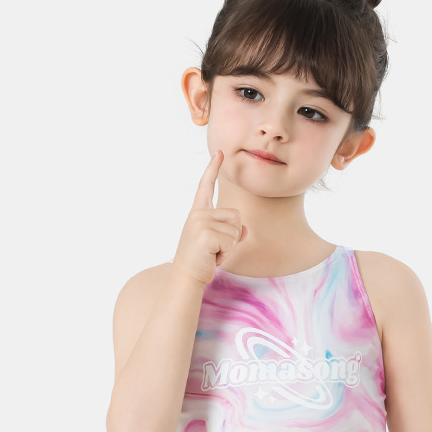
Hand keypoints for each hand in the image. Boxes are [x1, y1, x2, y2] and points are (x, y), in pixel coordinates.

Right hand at [171, 150, 246, 286]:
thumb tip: (244, 230)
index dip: (212, 169)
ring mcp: (200, 223)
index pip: (206, 186)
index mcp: (198, 213)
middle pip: (236, 217)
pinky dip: (226, 253)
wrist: (186, 278)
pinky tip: (212, 258)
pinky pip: (232, 241)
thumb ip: (231, 233)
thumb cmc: (202, 261)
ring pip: (236, 230)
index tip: (219, 152)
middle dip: (232, 237)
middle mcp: (198, 214)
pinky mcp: (206, 235)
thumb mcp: (218, 243)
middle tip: (214, 249)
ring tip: (212, 254)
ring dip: (230, 247)